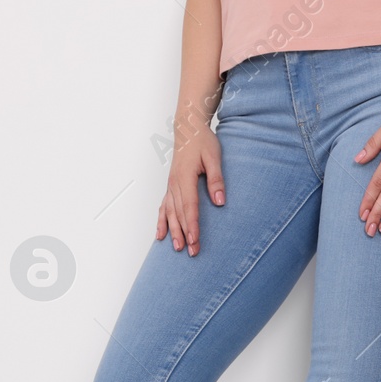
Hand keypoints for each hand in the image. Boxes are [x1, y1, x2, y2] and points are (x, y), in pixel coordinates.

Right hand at [156, 124, 223, 256]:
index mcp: (184, 178)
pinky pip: (164, 206)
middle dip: (185, 234)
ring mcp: (170, 185)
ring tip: (178, 248)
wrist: (188, 129)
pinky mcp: (171, 186)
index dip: (193, 225)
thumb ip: (216, 179)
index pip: (189, 206)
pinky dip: (161, 221)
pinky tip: (160, 235)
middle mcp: (174, 184)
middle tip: (192, 252)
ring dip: (173, 231)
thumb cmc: (202, 141)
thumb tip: (220, 202)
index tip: (196, 240)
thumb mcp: (214, 158)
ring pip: (170, 212)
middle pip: (179, 214)